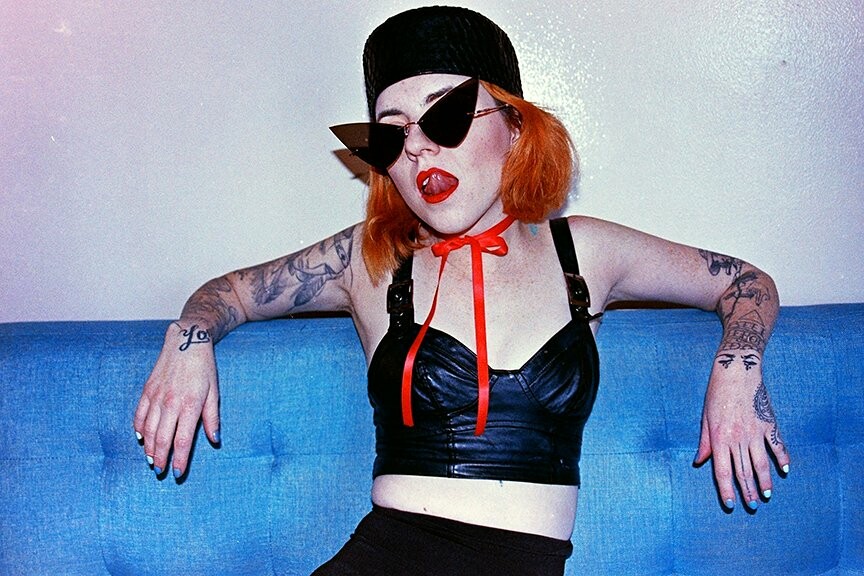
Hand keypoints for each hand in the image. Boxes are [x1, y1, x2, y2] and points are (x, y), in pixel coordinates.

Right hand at [133, 322, 220, 478]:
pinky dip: (139, 429)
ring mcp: (156, 396)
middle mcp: (171, 403)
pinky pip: (139, 414)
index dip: (180, 459)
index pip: (183, 440)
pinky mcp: (147, 390)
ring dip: (149, 448)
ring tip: (151, 460)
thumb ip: (212, 417)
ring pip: (148, 429)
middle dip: (161, 458)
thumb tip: (214, 439)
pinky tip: (141, 439)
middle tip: (161, 471)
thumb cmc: (205, 368)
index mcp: (191, 405)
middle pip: (162, 438)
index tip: (178, 473)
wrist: (186, 342)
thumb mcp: (214, 392)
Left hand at [693, 356, 789, 509]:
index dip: (727, 490)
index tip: (731, 504)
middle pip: (743, 471)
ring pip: (761, 464)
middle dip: (747, 491)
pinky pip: (777, 446)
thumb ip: (705, 442)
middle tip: (752, 506)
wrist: (736, 371)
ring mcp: (755, 431)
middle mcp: (737, 438)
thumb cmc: (716, 393)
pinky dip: (782, 459)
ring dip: (764, 482)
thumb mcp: (705, 418)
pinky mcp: (769, 423)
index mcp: (719, 438)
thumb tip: (699, 462)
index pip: (722, 471)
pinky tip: (784, 471)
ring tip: (766, 495)